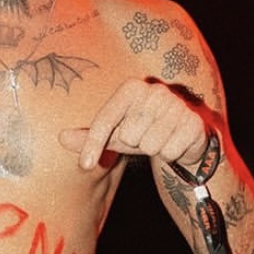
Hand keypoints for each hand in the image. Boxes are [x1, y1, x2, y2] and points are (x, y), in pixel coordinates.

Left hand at [59, 79, 212, 172]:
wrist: (185, 136)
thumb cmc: (144, 132)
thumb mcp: (115, 135)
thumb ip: (89, 136)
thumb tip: (60, 137)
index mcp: (132, 88)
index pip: (105, 120)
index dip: (92, 145)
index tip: (85, 166)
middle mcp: (155, 91)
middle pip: (128, 136)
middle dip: (135, 144)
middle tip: (145, 137)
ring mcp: (177, 105)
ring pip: (149, 145)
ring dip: (154, 149)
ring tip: (161, 139)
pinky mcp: (193, 123)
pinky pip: (169, 152)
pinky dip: (170, 154)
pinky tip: (176, 143)